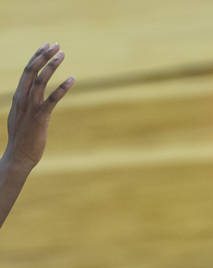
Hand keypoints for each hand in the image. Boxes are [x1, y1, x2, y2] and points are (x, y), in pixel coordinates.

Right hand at [6, 43, 74, 172]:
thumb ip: (23, 105)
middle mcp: (23, 98)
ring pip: (41, 80)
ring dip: (52, 65)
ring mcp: (31, 107)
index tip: (47, 46)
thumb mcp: (20, 116)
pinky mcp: (41, 117)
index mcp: (18, 96)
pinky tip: (72, 79)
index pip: (27, 71)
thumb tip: (26, 98)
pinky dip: (62, 87)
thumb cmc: (21, 139)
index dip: (37, 56)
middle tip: (56, 45)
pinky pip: (53, 99)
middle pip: (32, 70)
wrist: (19, 156)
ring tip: (63, 54)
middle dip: (44, 55)